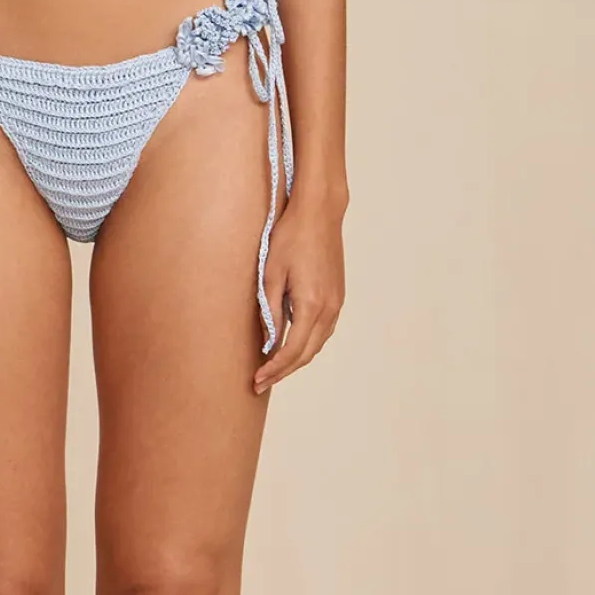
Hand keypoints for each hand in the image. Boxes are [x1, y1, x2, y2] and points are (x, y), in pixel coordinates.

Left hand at [253, 192, 346, 392]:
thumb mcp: (271, 273)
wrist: (319, 213)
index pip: (291, 351)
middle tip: (261, 381)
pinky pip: (323, 330)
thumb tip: (268, 339)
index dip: (273, 369)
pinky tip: (292, 344)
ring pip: (317, 344)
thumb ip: (269, 309)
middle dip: (283, 371)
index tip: (257, 379)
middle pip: (306, 354)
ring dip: (296, 359)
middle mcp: (329, 309)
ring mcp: (337, 303)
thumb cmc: (291, 236)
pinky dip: (308, 343)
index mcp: (311, 305)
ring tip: (274, 368)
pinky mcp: (338, 296)